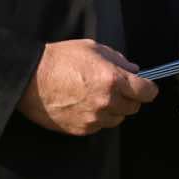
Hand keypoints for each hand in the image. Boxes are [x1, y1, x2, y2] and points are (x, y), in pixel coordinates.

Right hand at [17, 39, 157, 135]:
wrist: (30, 79)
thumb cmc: (59, 59)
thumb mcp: (91, 48)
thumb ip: (117, 59)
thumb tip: (133, 69)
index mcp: (113, 79)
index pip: (147, 92)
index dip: (148, 88)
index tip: (145, 86)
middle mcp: (107, 102)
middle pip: (134, 107)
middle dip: (130, 98)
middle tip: (116, 88)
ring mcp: (94, 119)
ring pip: (117, 119)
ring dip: (114, 109)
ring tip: (97, 96)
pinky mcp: (82, 130)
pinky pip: (100, 126)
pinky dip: (98, 118)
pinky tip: (84, 105)